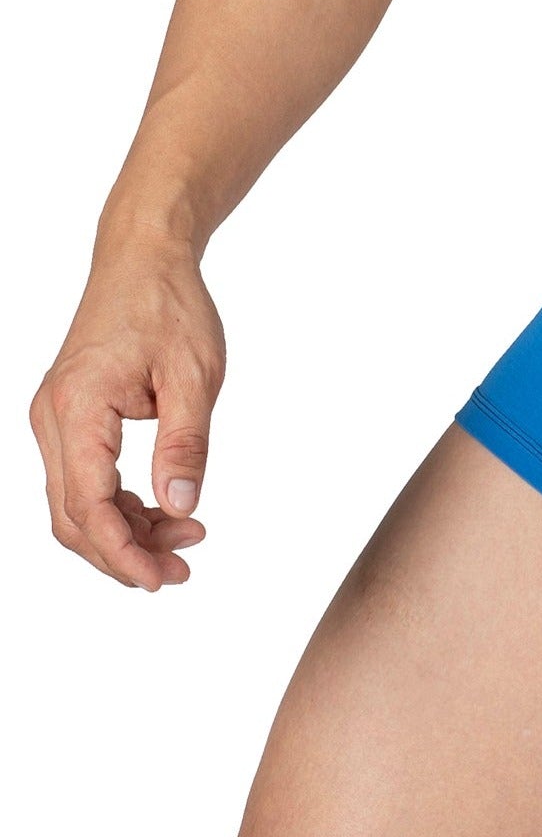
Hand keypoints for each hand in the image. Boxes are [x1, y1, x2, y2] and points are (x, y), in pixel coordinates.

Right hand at [30, 246, 224, 589]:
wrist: (143, 258)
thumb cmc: (170, 306)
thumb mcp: (195, 376)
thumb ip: (186, 444)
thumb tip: (182, 508)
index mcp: (78, 408)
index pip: (88, 505)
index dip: (123, 552)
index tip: (163, 578)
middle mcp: (53, 419)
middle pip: (73, 517)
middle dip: (125, 552)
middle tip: (182, 569)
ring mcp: (56, 420)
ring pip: (76, 503)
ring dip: (124, 532)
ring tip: (184, 539)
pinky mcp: (70, 419)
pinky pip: (83, 479)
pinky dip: (119, 505)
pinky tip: (163, 512)